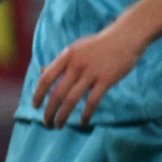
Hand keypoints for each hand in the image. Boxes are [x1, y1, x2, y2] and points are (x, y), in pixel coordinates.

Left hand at [28, 24, 144, 127]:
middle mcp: (76, 65)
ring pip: (71, 99)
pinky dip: (86, 114)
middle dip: (49, 111)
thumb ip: (60, 62)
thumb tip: (42, 71)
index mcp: (66, 57)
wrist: (126, 36)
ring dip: (62, 115)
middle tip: (46, 123)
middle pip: (57, 93)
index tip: (35, 106)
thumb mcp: (76, 48)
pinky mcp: (107, 79)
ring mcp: (91, 72)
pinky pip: (92, 101)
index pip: (46, 78)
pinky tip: (83, 122)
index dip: (38, 94)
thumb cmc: (99, 44)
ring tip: (59, 125)